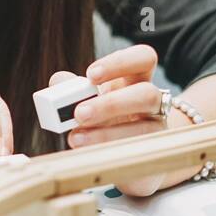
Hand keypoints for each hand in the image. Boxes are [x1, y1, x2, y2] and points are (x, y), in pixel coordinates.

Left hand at [53, 45, 178, 197]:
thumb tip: (58, 81)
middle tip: (79, 113)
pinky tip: (88, 155)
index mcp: (137, 79)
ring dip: (107, 135)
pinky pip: (137, 157)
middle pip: (147, 94)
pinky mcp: (152, 156)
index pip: (144, 58)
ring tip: (76, 138)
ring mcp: (157, 130)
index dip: (121, 62)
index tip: (90, 74)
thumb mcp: (89, 98)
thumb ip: (72, 88)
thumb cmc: (104, 116)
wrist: (127, 150)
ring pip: (145, 129)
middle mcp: (152, 102)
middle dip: (112, 104)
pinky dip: (110, 156)